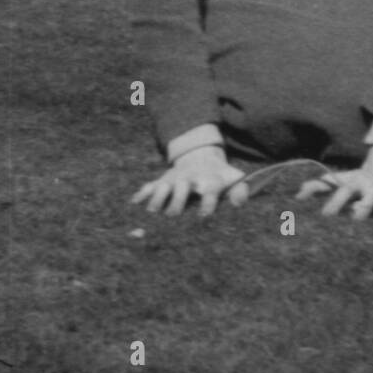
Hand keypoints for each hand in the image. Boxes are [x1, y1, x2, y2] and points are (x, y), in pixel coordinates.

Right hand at [131, 145, 247, 217]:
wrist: (202, 157)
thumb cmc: (219, 177)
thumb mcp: (233, 181)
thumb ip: (240, 191)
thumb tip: (240, 203)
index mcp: (210, 181)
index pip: (210, 191)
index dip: (208, 203)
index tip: (204, 216)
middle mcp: (190, 179)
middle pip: (182, 188)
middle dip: (177, 200)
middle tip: (173, 215)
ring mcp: (174, 179)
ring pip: (163, 186)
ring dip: (157, 198)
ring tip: (151, 212)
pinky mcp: (161, 180)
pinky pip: (149, 186)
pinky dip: (141, 194)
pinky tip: (132, 205)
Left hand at [296, 146, 372, 222]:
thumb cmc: (360, 180)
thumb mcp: (342, 180)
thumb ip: (320, 186)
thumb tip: (297, 196)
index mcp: (356, 183)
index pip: (344, 191)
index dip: (334, 203)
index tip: (325, 217)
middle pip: (370, 196)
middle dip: (364, 209)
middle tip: (356, 222)